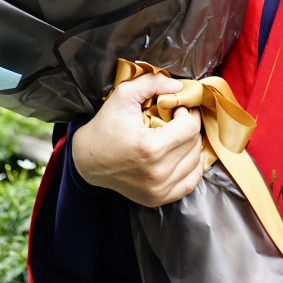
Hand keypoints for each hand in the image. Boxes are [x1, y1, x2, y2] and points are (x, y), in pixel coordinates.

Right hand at [71, 72, 203, 206]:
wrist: (88, 161)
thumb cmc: (105, 126)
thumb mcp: (124, 95)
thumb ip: (152, 83)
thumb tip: (180, 87)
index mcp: (151, 148)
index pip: (190, 127)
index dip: (188, 113)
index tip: (177, 109)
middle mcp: (157, 173)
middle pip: (194, 144)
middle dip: (190, 126)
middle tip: (178, 119)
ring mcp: (159, 190)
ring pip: (195, 162)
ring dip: (192, 144)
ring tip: (178, 135)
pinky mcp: (158, 199)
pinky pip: (190, 182)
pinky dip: (192, 166)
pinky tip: (183, 153)